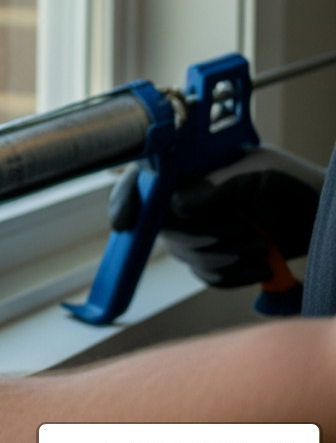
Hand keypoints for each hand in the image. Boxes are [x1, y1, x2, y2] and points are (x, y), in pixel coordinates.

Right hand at [109, 148, 321, 286]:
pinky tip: (260, 264)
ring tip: (262, 244)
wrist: (322, 217)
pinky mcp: (213, 257)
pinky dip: (235, 275)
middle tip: (244, 229)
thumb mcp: (260, 173)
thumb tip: (177, 204)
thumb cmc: (295, 185)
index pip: (144, 180)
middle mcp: (186, 197)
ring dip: (227, 256)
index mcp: (191, 167)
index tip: (126, 222)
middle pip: (164, 226)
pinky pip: (205, 275)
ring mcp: (197, 229)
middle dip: (205, 235)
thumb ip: (219, 185)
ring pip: (185, 254)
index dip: (128, 199)